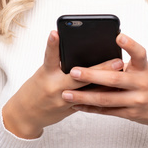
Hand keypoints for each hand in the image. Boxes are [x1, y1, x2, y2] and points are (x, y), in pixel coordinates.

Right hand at [1, 30, 122, 138]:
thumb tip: (81, 54)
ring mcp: (62, 100)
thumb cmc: (35, 90)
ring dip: (106, 83)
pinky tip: (115, 90)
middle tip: (117, 61)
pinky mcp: (69, 110)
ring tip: (122, 76)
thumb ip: (58, 65)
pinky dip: (100, 94)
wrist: (26, 115)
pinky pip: (88, 102)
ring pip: (88, 91)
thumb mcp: (43, 74)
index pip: (49, 57)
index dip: (52, 44)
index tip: (56, 32)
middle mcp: (54, 86)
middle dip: (100, 68)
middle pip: (79, 76)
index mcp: (45, 74)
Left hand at [60, 33, 147, 133]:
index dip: (130, 45)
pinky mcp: (131, 114)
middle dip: (91, 75)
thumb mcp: (146, 70)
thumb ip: (128, 64)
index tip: (118, 37)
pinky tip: (77, 106)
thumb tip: (101, 56)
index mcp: (145, 69)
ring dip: (84, 97)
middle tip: (73, 72)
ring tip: (67, 94)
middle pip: (114, 79)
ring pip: (106, 99)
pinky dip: (91, 109)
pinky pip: (107, 111)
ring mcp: (137, 101)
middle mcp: (142, 84)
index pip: (139, 54)